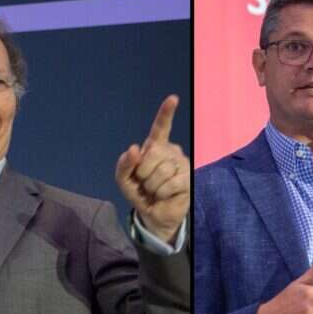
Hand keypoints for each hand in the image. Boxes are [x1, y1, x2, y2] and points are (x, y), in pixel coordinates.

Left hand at [115, 94, 189, 243]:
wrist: (153, 214)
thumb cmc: (140, 192)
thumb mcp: (124, 179)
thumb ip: (124, 164)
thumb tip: (134, 148)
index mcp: (155, 147)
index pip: (161, 127)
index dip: (166, 113)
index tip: (173, 99)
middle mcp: (171, 151)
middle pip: (152, 155)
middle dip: (142, 173)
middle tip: (145, 182)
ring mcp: (181, 164)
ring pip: (161, 172)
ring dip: (152, 186)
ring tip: (155, 190)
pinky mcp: (188, 179)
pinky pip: (169, 184)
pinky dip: (161, 193)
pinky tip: (165, 195)